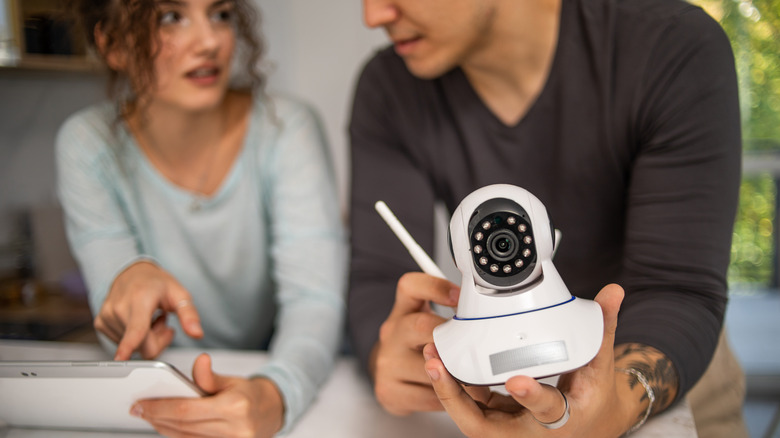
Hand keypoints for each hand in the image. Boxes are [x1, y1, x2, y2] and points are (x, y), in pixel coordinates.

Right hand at [96, 261, 202, 359]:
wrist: (133, 273)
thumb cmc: (156, 284)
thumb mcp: (179, 294)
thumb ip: (189, 315)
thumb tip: (197, 334)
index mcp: (140, 299)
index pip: (136, 329)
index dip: (129, 345)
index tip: (120, 358)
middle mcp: (120, 308)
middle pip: (141, 345)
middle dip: (157, 340)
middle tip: (163, 322)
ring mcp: (107, 316)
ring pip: (132, 347)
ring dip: (145, 337)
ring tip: (149, 318)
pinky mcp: (100, 323)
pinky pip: (121, 344)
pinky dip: (132, 337)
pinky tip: (137, 321)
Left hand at [131, 354, 283, 437]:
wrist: (271, 415)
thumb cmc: (250, 396)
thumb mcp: (233, 380)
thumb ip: (211, 376)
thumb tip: (200, 360)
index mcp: (235, 408)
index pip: (187, 411)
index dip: (160, 408)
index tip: (141, 404)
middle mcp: (234, 430)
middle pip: (183, 426)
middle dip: (156, 417)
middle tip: (138, 409)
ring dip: (163, 427)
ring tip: (148, 415)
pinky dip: (176, 434)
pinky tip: (165, 425)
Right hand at [370, 272, 460, 414]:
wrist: (388, 372)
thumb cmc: (416, 344)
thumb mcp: (426, 319)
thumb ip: (449, 311)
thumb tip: (485, 311)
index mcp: (403, 310)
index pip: (410, 286)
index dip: (436, 287)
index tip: (459, 296)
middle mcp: (391, 333)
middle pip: (421, 325)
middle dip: (452, 337)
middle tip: (474, 346)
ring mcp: (387, 362)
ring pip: (428, 366)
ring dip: (456, 375)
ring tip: (474, 378)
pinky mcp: (389, 390)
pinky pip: (427, 396)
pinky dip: (446, 397)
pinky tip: (455, 394)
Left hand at [423, 284, 640, 437]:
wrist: (587, 425)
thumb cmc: (592, 398)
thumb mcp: (601, 365)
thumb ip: (603, 327)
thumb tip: (613, 293)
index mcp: (564, 418)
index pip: (546, 409)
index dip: (530, 395)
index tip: (514, 378)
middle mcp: (531, 431)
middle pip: (486, 425)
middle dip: (457, 399)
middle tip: (440, 367)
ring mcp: (509, 429)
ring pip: (471, 418)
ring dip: (448, 391)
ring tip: (433, 359)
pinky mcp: (495, 420)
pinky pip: (470, 408)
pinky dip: (454, 387)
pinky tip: (441, 363)